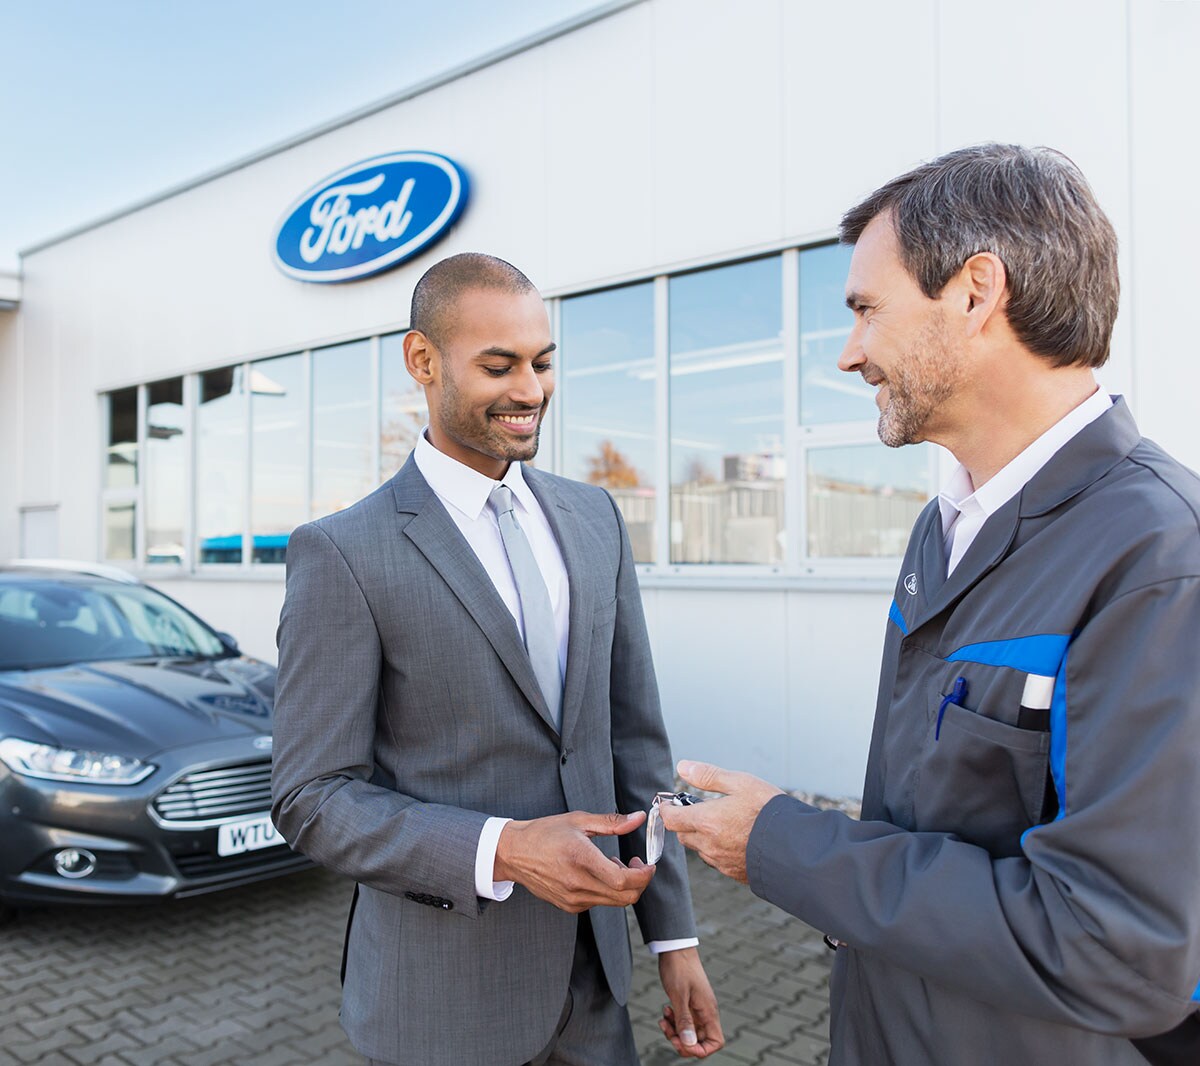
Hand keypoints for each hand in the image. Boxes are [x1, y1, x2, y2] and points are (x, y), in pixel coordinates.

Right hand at [494, 811, 654, 912]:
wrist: (514, 853)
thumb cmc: (545, 833)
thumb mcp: (579, 820)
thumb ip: (612, 822)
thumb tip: (639, 818)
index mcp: (581, 858)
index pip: (623, 880)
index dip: (643, 876)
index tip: (648, 864)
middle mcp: (577, 883)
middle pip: (624, 897)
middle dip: (639, 883)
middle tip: (637, 864)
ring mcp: (572, 898)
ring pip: (613, 902)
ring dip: (623, 886)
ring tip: (614, 864)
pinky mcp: (569, 906)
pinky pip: (598, 903)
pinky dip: (607, 891)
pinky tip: (598, 873)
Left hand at [657, 947, 723, 1056]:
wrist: (675, 948)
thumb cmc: (679, 968)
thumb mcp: (678, 995)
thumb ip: (684, 1020)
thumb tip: (688, 1044)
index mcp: (708, 1011)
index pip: (716, 1042)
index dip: (701, 1050)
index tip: (683, 1043)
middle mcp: (706, 1012)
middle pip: (701, 1041)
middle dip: (683, 1042)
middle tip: (668, 1032)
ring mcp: (697, 1008)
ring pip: (690, 1032)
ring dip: (676, 1032)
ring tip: (663, 1019)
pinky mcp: (689, 1003)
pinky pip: (684, 1021)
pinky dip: (674, 1022)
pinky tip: (665, 1011)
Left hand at [658, 761, 783, 882]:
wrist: (798, 846)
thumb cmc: (770, 810)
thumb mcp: (740, 783)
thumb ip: (709, 776)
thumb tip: (683, 767)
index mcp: (706, 821)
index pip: (671, 819)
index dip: (667, 809)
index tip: (671, 802)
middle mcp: (709, 845)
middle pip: (683, 835)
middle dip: (685, 822)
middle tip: (699, 809)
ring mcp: (722, 862)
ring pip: (700, 849)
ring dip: (701, 837)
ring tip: (721, 823)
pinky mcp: (735, 873)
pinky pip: (717, 861)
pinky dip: (717, 850)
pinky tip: (734, 839)